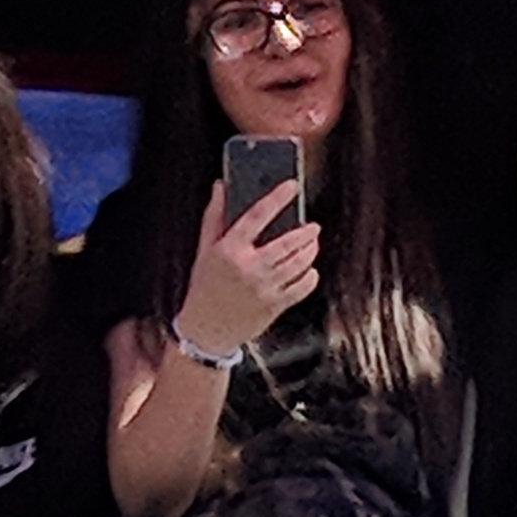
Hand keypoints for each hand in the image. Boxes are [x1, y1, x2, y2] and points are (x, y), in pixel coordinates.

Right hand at [175, 184, 320, 360]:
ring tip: (313, 245)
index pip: (257, 215)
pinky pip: (301, 288)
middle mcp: (249, 267)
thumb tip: (220, 188)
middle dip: (305, 232)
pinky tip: (310, 270)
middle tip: (312, 226)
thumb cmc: (204, 288)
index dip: (277, 197)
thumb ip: (214, 216)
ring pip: (298, 264)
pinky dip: (310, 277)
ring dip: (310, 251)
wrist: (205, 330)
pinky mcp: (274, 306)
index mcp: (230, 250)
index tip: (291, 186)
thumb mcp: (204, 249)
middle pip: (287, 242)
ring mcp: (264, 288)